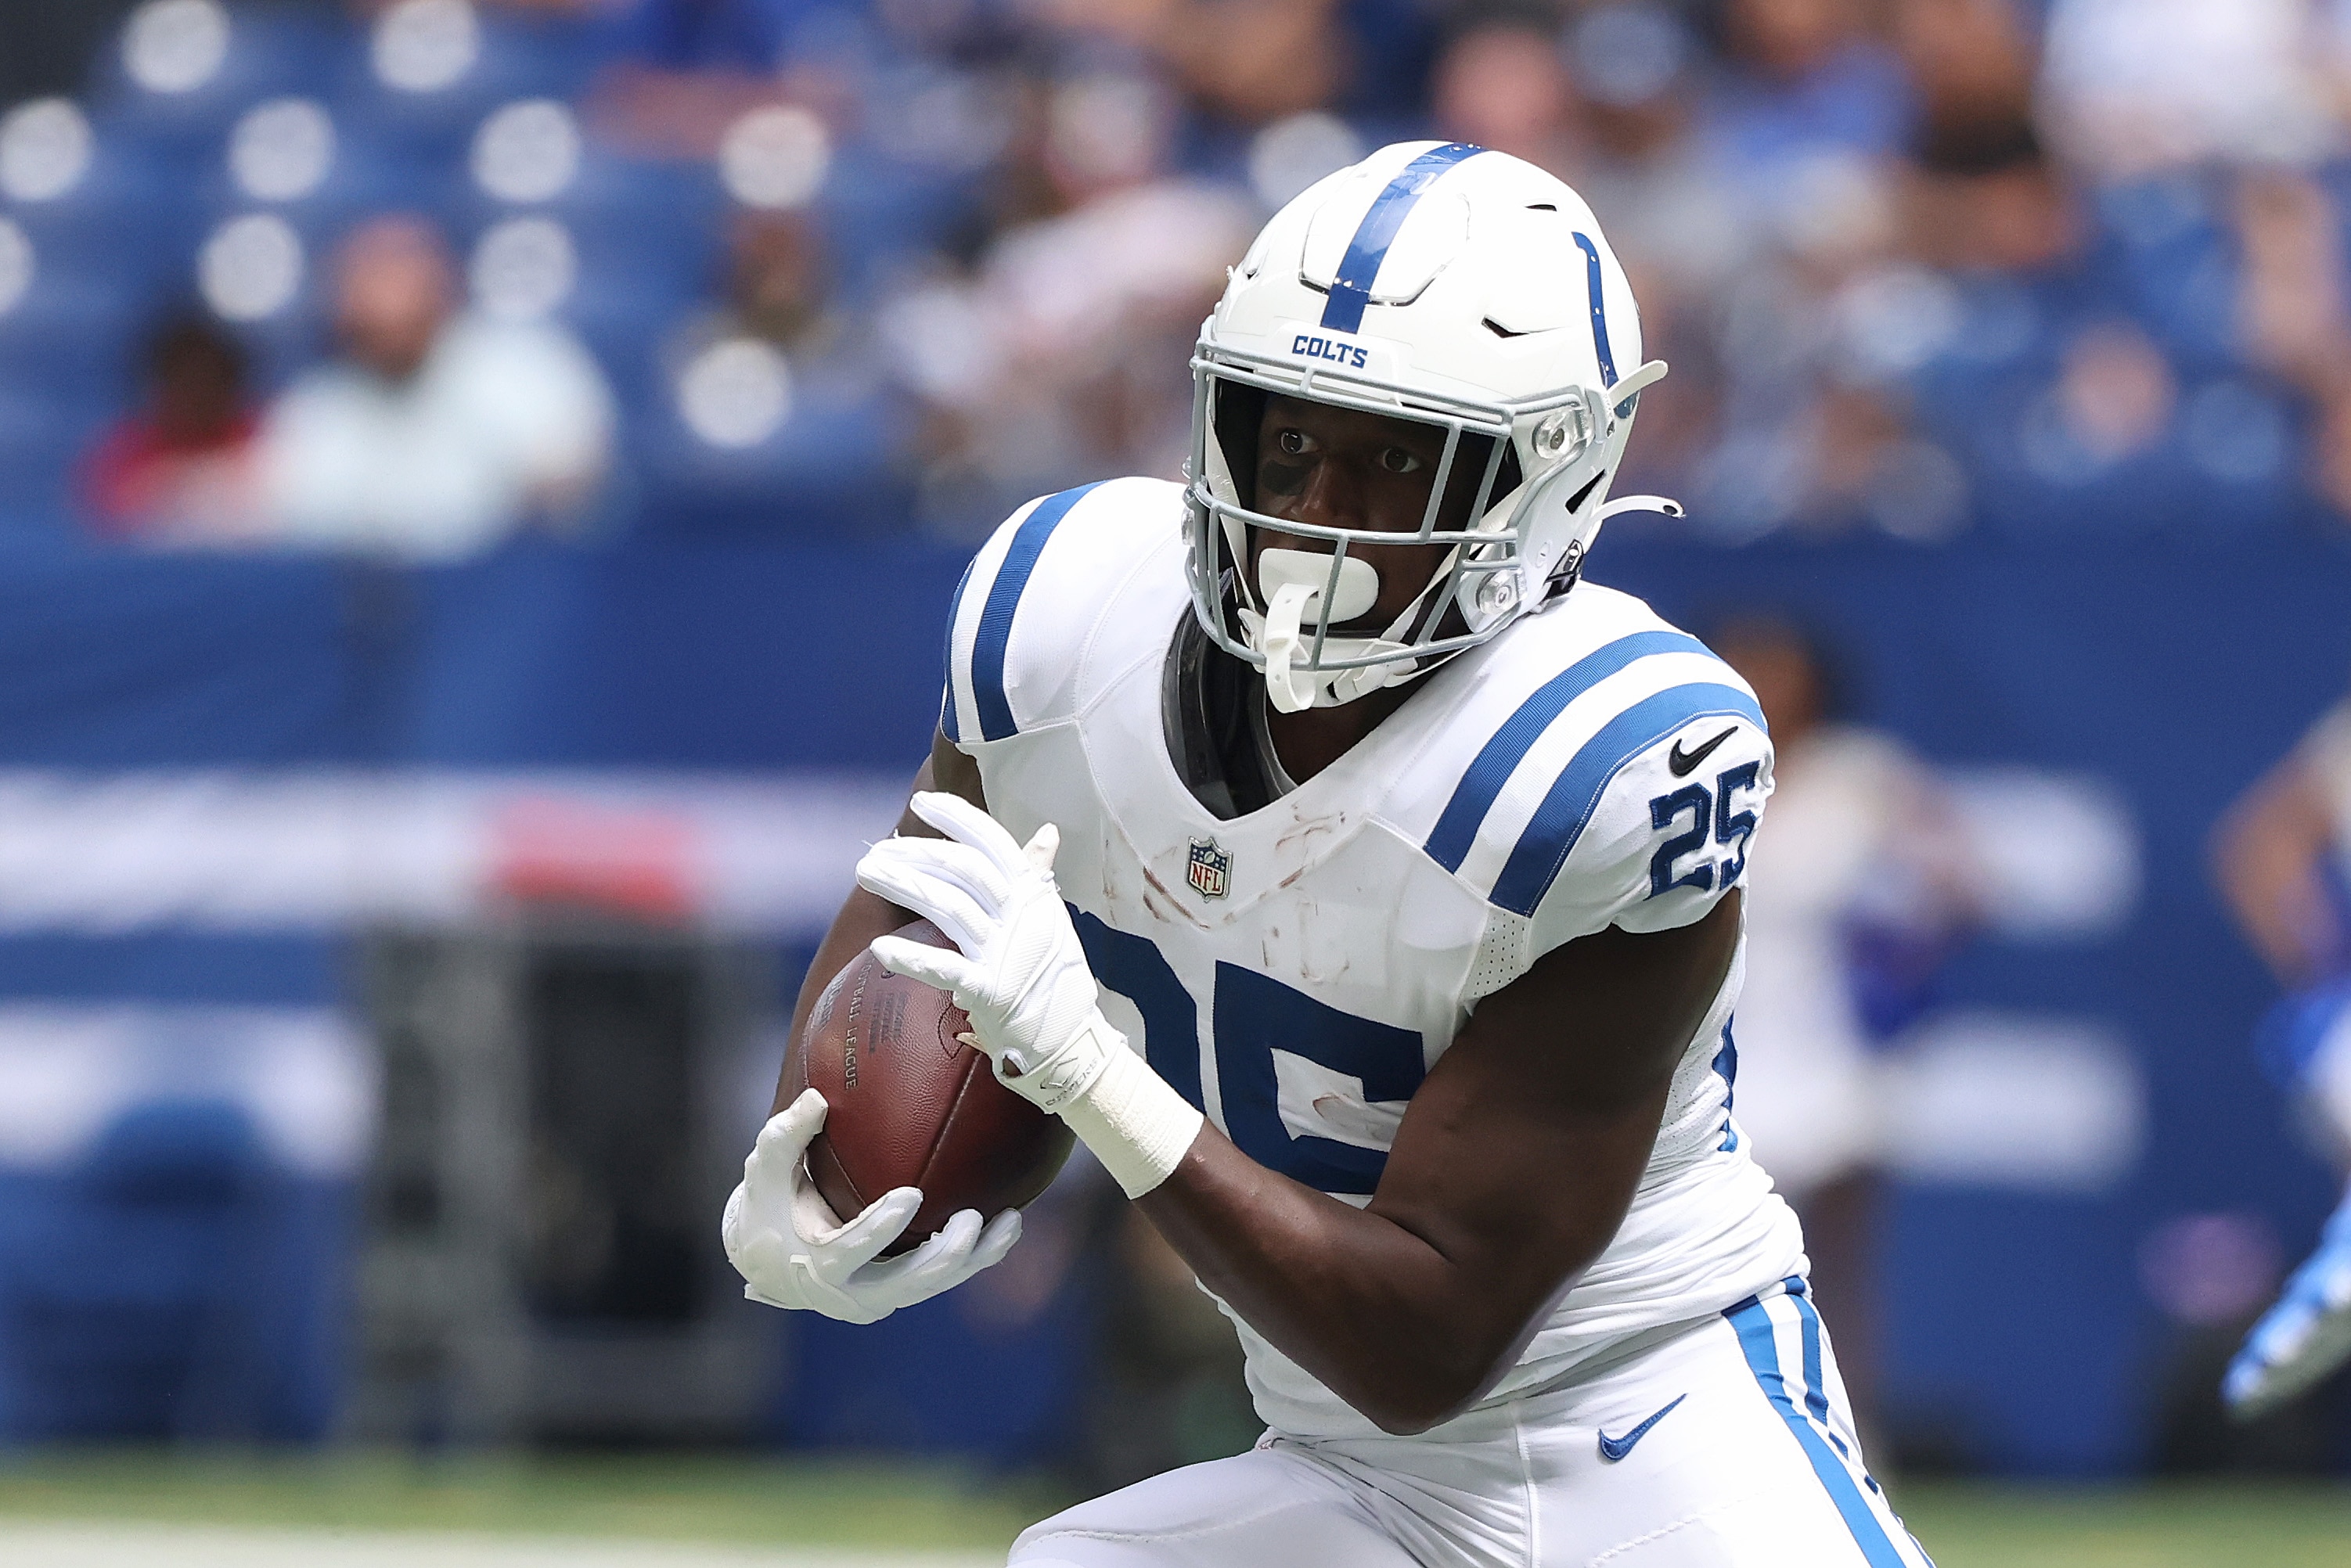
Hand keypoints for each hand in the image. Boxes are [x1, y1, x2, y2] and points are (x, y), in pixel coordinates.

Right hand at [722, 1087, 1019, 1323]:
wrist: (773, 1264)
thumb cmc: (768, 1209)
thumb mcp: (765, 1173)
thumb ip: (786, 1136)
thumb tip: (817, 1097)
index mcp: (815, 1265)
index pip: (850, 1251)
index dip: (880, 1229)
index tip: (912, 1196)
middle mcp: (851, 1293)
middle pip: (907, 1282)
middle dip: (945, 1254)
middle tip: (972, 1217)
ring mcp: (880, 1298)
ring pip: (934, 1285)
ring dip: (975, 1258)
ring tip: (1010, 1222)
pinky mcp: (900, 1293)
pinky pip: (942, 1279)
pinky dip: (976, 1258)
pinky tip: (1007, 1228)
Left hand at [855, 792, 1125, 1113]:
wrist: (1072, 1039)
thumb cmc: (1056, 976)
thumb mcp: (1051, 919)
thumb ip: (1038, 874)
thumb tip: (1046, 831)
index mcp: (1033, 894)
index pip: (995, 842)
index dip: (959, 818)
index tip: (922, 803)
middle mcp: (1021, 917)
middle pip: (964, 870)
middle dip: (916, 853)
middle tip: (876, 852)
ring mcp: (1006, 954)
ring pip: (950, 907)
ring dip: (904, 886)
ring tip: (867, 874)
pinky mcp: (992, 992)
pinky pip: (947, 970)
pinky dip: (912, 959)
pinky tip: (880, 948)